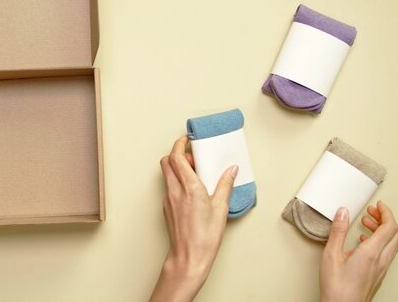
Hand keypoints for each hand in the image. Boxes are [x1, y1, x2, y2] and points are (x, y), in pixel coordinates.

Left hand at [150, 136, 237, 301]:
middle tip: (193, 157)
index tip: (187, 139)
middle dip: (177, 154)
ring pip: (167, 174)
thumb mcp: (221, 209)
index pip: (176, 157)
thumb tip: (231, 170)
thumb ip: (225, 185)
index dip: (179, 144)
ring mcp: (168, 199)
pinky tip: (192, 191)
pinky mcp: (166, 208)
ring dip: (177, 168)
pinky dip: (178, 182)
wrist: (188, 258)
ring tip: (195, 175)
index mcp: (190, 188)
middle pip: (166, 162)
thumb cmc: (205, 238)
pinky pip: (169, 187)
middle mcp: (175, 191)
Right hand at [320, 201, 397, 301]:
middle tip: (372, 212)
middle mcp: (381, 260)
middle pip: (395, 234)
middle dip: (385, 219)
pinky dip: (380, 242)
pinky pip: (386, 253)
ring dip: (383, 231)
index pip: (390, 226)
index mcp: (372, 252)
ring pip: (392, 244)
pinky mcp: (378, 275)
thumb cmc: (336, 287)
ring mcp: (382, 269)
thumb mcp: (331, 254)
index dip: (386, 212)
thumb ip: (338, 231)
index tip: (379, 205)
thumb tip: (342, 213)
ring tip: (366, 224)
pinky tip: (364, 243)